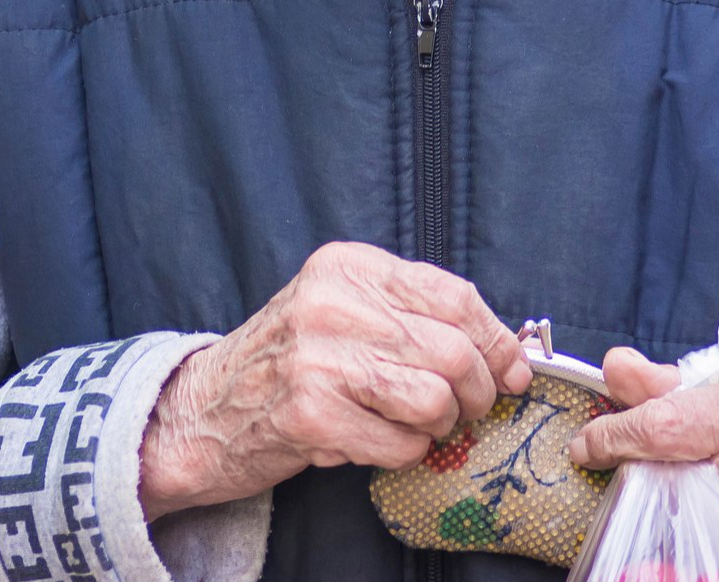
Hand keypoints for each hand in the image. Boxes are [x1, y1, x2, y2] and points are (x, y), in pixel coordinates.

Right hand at [138, 241, 531, 519]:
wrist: (205, 409)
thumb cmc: (288, 362)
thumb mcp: (343, 310)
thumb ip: (413, 315)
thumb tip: (510, 352)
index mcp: (346, 266)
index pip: (453, 295)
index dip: (497, 339)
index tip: (513, 370)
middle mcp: (331, 302)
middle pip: (453, 351)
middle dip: (476, 392)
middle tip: (466, 410)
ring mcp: (317, 358)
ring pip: (434, 399)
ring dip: (438, 427)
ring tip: (411, 424)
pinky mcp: (311, 414)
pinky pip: (401, 444)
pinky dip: (403, 453)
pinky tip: (374, 441)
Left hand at [569, 348, 718, 581]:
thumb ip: (670, 385)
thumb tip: (614, 364)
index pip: (665, 423)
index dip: (615, 435)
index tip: (587, 444)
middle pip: (666, 473)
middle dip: (635, 471)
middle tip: (620, 469)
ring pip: (678, 519)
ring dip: (657, 509)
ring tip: (665, 495)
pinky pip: (699, 557)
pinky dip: (679, 546)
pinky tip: (681, 532)